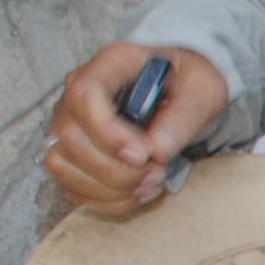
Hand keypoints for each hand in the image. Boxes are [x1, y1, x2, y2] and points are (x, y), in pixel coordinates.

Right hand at [45, 43, 228, 213]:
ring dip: (108, 188)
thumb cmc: (190, 82)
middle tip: (157, 174)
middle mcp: (77, 93)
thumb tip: (156, 152)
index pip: (83, 96)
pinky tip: (137, 192)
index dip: (108, 133)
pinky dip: (105, 199)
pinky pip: (71, 185)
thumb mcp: (203, 90)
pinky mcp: (72, 152)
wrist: (183, 88)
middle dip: (115, 169)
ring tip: (151, 185)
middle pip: (69, 137)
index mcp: (109, 65)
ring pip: (61, 164)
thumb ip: (182, 117)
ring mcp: (69, 123)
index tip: (143, 156)